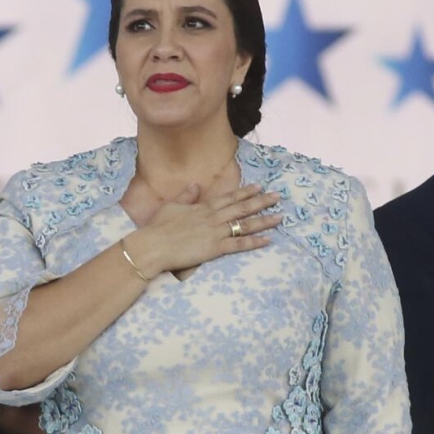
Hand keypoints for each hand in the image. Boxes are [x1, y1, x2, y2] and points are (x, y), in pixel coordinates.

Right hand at [126, 183, 282, 277]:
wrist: (154, 245)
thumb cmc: (158, 227)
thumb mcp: (171, 206)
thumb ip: (186, 196)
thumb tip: (196, 185)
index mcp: (203, 207)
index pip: (229, 198)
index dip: (245, 192)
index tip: (259, 187)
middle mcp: (213, 218)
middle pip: (242, 208)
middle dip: (261, 201)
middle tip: (278, 197)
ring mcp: (215, 233)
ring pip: (245, 225)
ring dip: (264, 220)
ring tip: (279, 217)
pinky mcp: (215, 248)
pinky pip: (239, 245)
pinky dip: (254, 242)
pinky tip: (267, 240)